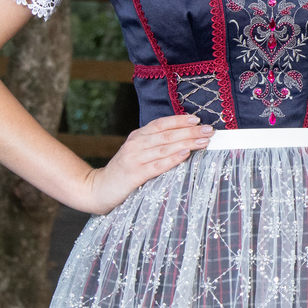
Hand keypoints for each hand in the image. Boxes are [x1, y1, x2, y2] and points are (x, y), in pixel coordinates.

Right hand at [76, 114, 211, 213]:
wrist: (98, 189)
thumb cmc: (125, 171)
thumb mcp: (138, 152)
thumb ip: (156, 144)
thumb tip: (186, 137)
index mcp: (138, 136)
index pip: (161, 124)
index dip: (180, 120)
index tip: (198, 119)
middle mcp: (136, 144)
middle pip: (167, 134)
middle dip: (190, 131)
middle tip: (209, 130)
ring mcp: (134, 159)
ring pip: (165, 147)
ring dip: (187, 142)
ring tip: (204, 141)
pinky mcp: (134, 175)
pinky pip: (157, 165)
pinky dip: (173, 158)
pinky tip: (185, 154)